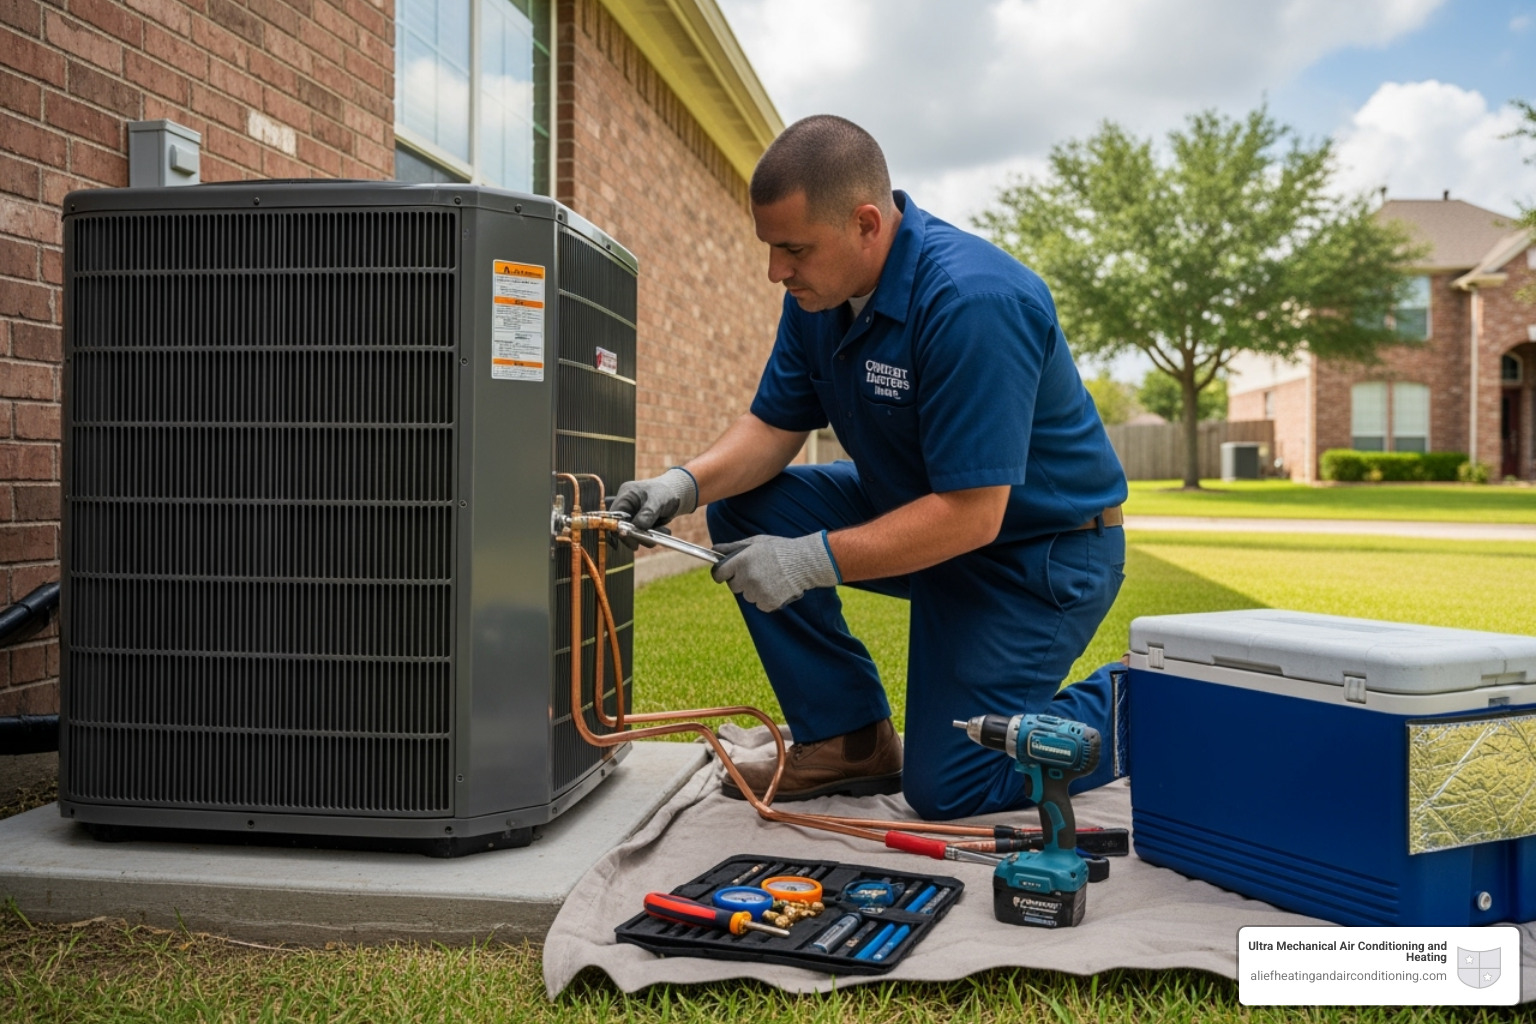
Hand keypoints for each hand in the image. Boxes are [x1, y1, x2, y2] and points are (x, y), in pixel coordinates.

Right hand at [608, 468, 697, 546]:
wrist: (676, 493)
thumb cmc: (665, 491)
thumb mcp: (658, 499)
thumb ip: (648, 512)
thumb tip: (638, 526)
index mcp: (626, 496)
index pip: (614, 516)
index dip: (619, 529)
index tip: (632, 539)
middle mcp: (626, 507)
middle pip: (622, 527)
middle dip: (637, 536)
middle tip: (651, 541)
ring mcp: (633, 516)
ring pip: (633, 533)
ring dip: (648, 537)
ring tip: (664, 532)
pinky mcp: (640, 524)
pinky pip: (642, 534)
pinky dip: (653, 536)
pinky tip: (665, 531)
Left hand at [710, 532, 840, 612]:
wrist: (804, 562)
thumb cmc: (779, 550)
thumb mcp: (755, 542)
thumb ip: (732, 547)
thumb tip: (713, 549)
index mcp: (741, 561)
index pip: (719, 574)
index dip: (722, 573)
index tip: (726, 573)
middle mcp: (747, 578)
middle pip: (734, 586)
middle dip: (741, 580)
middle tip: (757, 571)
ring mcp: (757, 592)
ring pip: (747, 596)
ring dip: (755, 590)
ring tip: (771, 577)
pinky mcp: (768, 603)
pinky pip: (760, 604)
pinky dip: (766, 598)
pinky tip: (776, 586)